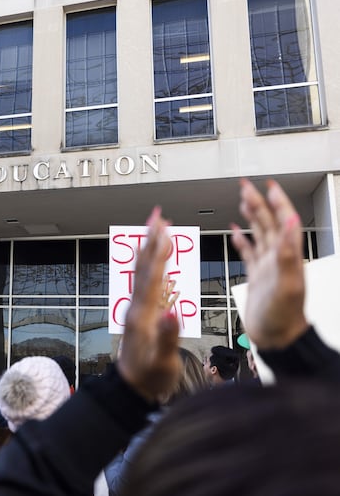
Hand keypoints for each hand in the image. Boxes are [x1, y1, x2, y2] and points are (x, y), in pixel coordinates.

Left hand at [117, 207, 180, 402]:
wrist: (130, 389)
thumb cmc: (149, 377)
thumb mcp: (162, 361)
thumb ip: (167, 338)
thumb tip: (172, 313)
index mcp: (142, 313)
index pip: (152, 275)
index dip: (158, 251)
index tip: (164, 228)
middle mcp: (136, 306)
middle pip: (144, 266)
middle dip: (150, 239)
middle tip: (157, 215)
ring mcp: (137, 309)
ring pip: (143, 272)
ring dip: (150, 248)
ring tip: (156, 229)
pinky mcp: (140, 314)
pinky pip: (146, 282)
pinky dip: (152, 266)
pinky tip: (156, 261)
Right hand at [231, 179, 307, 348]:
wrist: (277, 339)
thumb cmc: (284, 317)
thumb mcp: (288, 284)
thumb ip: (289, 253)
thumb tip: (291, 223)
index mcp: (286, 257)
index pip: (284, 221)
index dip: (277, 202)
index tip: (269, 186)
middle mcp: (277, 258)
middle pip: (268, 223)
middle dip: (258, 203)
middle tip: (246, 187)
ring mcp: (266, 267)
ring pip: (258, 234)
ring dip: (251, 217)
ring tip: (243, 202)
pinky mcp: (256, 277)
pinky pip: (248, 254)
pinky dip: (241, 241)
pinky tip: (235, 234)